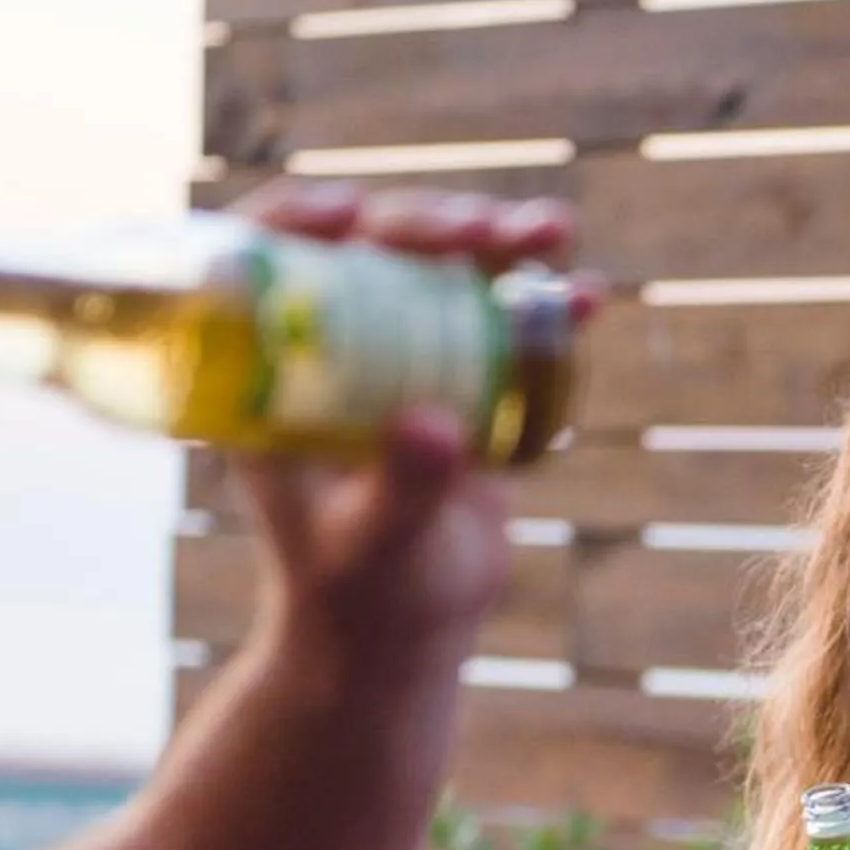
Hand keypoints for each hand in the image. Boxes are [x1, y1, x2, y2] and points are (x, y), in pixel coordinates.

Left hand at [229, 184, 590, 678]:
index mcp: (275, 377)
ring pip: (439, 273)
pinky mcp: (459, 386)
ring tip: (550, 233)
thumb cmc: (363, 597)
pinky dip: (542, 303)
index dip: (301, 221)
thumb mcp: (374, 544)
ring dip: (494, 240)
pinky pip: (498, 325)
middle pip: (368, 251)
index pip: (264, 265)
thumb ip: (400, 487)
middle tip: (477, 230)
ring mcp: (399, 364)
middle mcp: (332, 354)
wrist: (403, 635)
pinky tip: (586, 297)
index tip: (353, 214)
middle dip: (426, 225)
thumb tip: (436, 425)